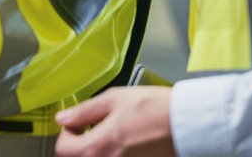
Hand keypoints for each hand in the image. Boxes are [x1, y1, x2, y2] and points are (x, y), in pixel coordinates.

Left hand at [55, 87, 175, 156]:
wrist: (188, 124)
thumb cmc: (156, 109)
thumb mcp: (114, 99)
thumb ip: (84, 111)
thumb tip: (63, 118)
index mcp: (98, 146)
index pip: (63, 149)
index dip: (66, 133)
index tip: (77, 124)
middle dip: (80, 144)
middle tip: (92, 129)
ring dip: (97, 150)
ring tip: (112, 135)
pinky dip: (114, 154)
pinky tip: (126, 142)